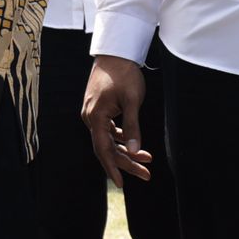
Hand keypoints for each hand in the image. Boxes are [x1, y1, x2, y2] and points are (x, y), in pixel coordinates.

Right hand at [82, 55, 152, 186]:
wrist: (114, 54)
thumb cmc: (124, 75)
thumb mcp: (133, 102)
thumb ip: (133, 127)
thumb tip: (136, 151)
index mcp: (96, 116)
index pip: (103, 149)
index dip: (113, 167)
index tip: (121, 184)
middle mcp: (90, 116)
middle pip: (106, 147)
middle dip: (126, 162)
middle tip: (147, 175)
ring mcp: (92, 112)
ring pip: (108, 139)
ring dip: (126, 151)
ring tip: (148, 160)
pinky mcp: (97, 108)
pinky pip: (107, 130)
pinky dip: (121, 138)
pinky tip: (133, 142)